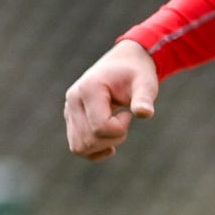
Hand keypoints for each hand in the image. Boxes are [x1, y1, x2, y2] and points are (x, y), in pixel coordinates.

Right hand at [63, 40, 158, 160]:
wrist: (124, 63)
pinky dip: (93, 151)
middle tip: (126, 120)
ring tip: (117, 128)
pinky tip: (110, 145)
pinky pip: (77, 146)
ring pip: (79, 146)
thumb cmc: (136, 73)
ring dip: (103, 146)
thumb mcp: (145, 83)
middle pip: (89, 139)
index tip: (130, 114)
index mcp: (89, 88)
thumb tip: (144, 113)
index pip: (100, 127)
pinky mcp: (71, 118)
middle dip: (113, 138)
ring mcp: (69, 109)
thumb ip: (144, 98)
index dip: (120, 128)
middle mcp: (73, 99)